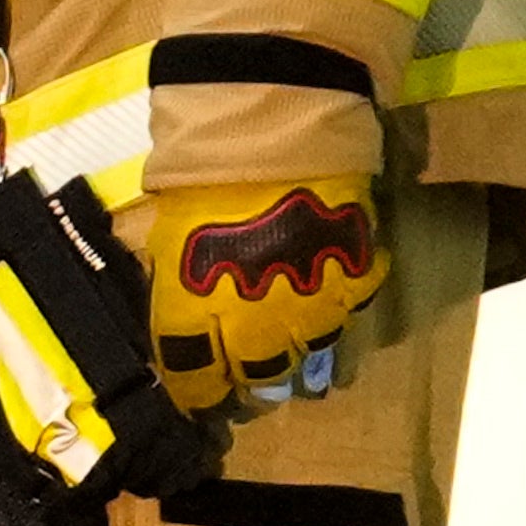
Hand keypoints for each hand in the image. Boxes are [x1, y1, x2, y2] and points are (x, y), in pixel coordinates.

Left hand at [135, 175, 388, 399]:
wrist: (272, 132)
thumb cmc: (203, 178)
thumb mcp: (172, 239)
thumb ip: (181, 290)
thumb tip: (189, 321)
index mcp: (197, 315)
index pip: (194, 378)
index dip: (198, 391)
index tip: (200, 392)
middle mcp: (254, 326)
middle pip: (255, 374)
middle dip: (249, 377)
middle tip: (248, 370)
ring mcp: (310, 308)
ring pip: (306, 352)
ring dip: (295, 345)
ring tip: (289, 331)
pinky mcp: (353, 282)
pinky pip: (349, 312)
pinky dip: (337, 305)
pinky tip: (328, 289)